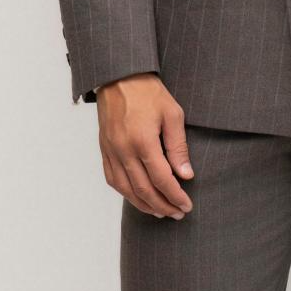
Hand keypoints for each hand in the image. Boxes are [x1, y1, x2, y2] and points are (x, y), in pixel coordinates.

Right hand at [95, 73, 193, 218]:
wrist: (118, 76)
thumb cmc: (148, 92)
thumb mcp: (172, 114)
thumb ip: (178, 147)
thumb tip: (186, 175)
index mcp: (142, 140)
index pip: (161, 179)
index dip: (175, 196)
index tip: (186, 205)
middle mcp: (123, 150)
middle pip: (143, 190)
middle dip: (163, 205)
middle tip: (177, 213)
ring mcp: (111, 151)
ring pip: (126, 189)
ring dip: (144, 205)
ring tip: (160, 212)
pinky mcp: (104, 149)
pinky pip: (112, 179)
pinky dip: (126, 193)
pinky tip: (138, 198)